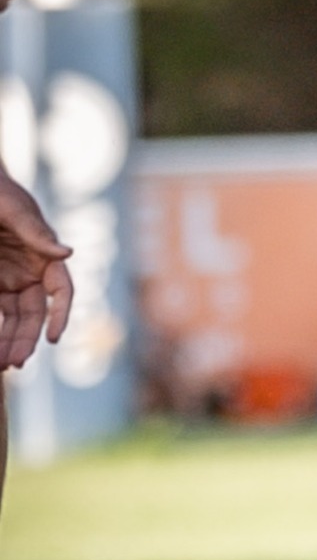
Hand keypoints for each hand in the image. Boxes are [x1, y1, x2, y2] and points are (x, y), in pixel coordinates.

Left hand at [0, 168, 70, 368]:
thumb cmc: (0, 194)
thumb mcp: (16, 211)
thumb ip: (38, 233)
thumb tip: (67, 253)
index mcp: (47, 256)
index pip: (61, 291)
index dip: (60, 315)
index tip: (53, 338)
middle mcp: (33, 272)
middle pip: (36, 313)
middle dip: (27, 339)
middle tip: (14, 363)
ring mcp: (12, 279)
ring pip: (16, 318)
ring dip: (11, 341)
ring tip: (3, 365)